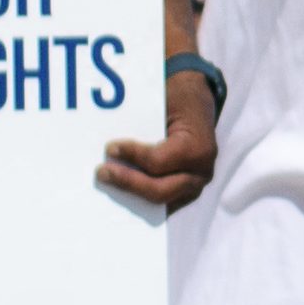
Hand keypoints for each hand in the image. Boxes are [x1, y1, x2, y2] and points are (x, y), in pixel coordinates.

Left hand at [96, 68, 217, 214]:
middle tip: (102, 173)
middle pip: (160, 190)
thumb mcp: (164, 101)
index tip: (110, 148)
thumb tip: (111, 146)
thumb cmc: (178, 100)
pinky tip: (120, 193)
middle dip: (128, 183)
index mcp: (198, 148)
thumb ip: (143, 124)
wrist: (198, 103)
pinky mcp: (187, 193)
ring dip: (131, 194)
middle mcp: (201, 173)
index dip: (131, 156)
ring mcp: (196, 186)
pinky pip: (162, 204)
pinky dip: (140, 199)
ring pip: (160, 203)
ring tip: (109, 183)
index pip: (158, 162)